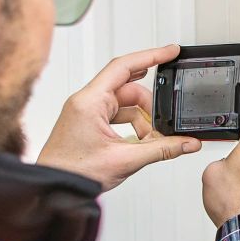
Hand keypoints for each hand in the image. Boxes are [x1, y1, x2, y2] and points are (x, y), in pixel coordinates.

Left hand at [37, 44, 201, 191]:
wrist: (52, 188)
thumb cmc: (72, 173)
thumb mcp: (125, 160)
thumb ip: (162, 149)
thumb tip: (186, 143)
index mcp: (89, 102)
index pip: (123, 67)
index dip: (151, 56)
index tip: (170, 51)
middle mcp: (86, 102)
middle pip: (129, 90)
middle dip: (151, 107)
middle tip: (164, 126)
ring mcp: (87, 112)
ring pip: (126, 105)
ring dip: (143, 121)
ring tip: (151, 142)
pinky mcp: (89, 123)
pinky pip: (118, 115)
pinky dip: (134, 127)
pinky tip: (141, 143)